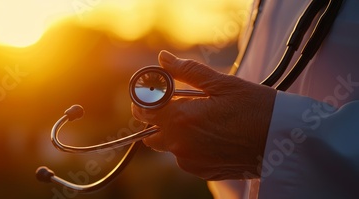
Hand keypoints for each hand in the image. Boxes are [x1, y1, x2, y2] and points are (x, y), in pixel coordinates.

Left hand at [132, 50, 276, 179]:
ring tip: (204, 118)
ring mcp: (191, 161)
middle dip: (160, 118)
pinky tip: (213, 134)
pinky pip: (186, 157)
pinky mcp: (202, 171)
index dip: (147, 99)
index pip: (144, 110)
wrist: (286, 141)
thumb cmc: (257, 108)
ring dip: (176, 132)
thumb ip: (187, 72)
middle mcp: (180, 144)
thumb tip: (163, 59)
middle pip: (151, 132)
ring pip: (169, 145)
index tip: (158, 91)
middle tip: (181, 104)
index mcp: (181, 119)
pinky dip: (191, 145)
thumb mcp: (222, 84)